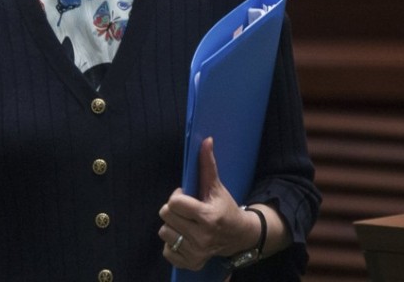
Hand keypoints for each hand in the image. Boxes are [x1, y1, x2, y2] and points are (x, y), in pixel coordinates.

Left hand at [158, 137, 260, 269]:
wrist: (239, 236)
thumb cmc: (225, 208)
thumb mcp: (217, 187)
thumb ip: (208, 165)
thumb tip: (206, 140)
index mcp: (207, 217)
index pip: (174, 204)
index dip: (177, 197)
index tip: (186, 197)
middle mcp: (202, 237)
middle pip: (166, 217)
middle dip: (173, 210)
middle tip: (186, 210)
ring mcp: (196, 252)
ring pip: (164, 233)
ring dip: (172, 226)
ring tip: (186, 224)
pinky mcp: (191, 263)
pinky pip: (167, 251)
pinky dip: (173, 244)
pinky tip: (185, 237)